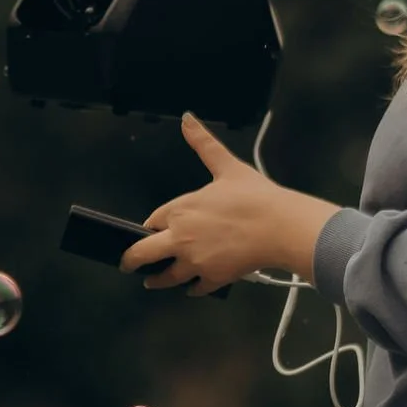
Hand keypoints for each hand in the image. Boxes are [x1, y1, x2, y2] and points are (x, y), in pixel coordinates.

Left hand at [123, 114, 337, 294]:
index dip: (151, 227)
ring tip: (152, 281)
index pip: (152, 222)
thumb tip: (187, 118)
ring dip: (157, 280)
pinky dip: (191, 289)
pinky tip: (191, 287)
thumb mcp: (226, 166)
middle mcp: (180, 238)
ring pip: (166, 276)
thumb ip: (203, 143)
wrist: (280, 226)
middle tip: (126, 264)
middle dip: (132, 260)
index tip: (149, 230)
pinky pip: (194, 288)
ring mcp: (194, 262)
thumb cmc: (255, 196)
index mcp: (180, 210)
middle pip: (143, 254)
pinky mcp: (212, 278)